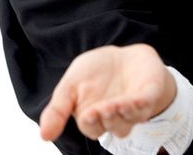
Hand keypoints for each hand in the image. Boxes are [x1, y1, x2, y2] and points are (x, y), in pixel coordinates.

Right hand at [39, 43, 176, 141]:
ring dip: (125, 112)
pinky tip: (136, 99)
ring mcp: (134, 107)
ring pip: (131, 118)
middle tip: (103, 108)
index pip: (92, 127)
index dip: (91, 122)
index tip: (87, 114)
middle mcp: (116, 117)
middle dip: (108, 117)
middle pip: (113, 126)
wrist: (121, 56)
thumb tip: (43, 135)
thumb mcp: (70, 85)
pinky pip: (147, 103)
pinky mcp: (149, 94)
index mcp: (95, 117)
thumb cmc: (94, 73)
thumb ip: (57, 109)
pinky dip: (142, 103)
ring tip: (118, 103)